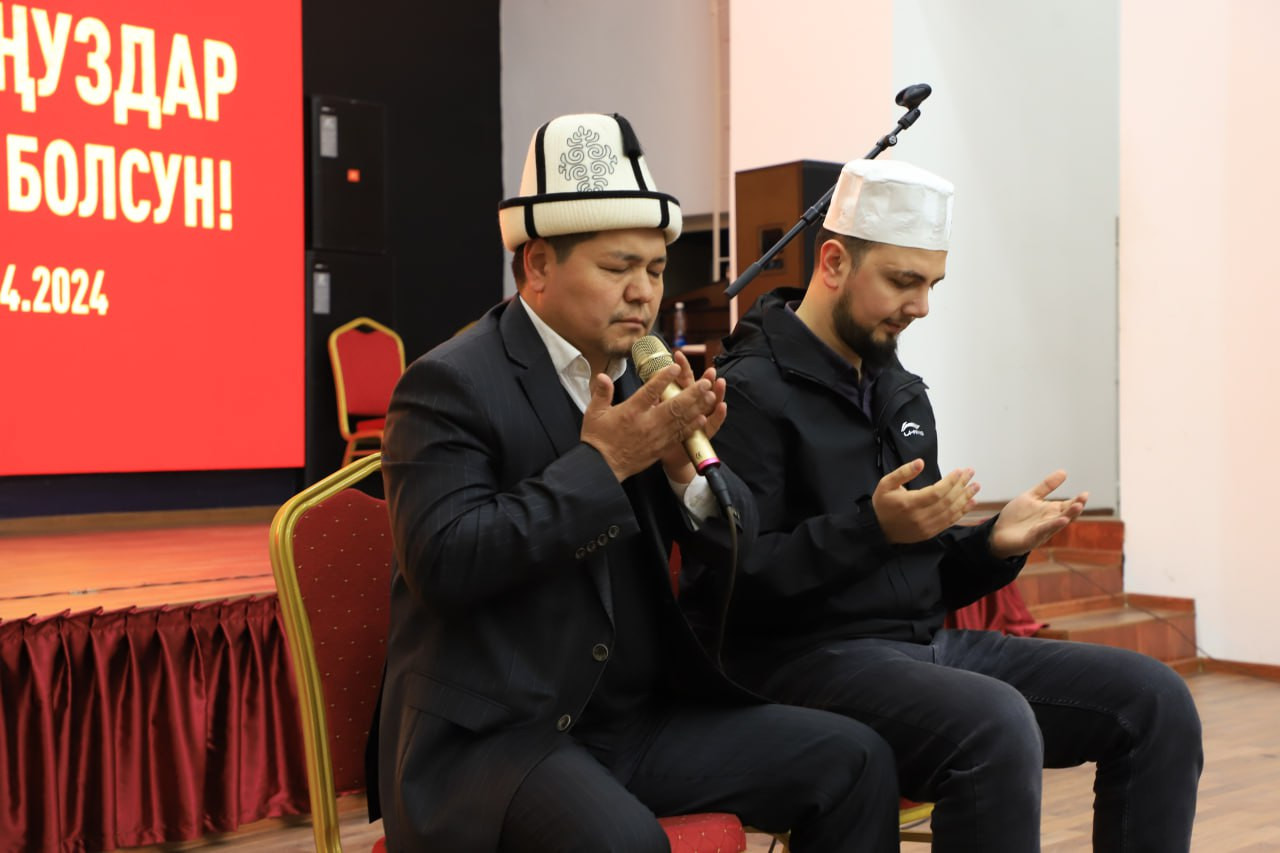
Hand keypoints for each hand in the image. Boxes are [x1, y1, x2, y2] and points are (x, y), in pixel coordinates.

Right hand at [580, 350, 720, 481]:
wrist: (603, 468)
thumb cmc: (598, 440)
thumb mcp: (594, 413)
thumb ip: (601, 393)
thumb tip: (602, 376)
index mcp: (630, 412)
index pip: (650, 391)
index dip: (664, 378)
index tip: (675, 367)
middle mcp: (647, 423)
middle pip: (674, 406)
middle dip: (692, 393)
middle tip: (705, 382)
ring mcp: (656, 437)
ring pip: (681, 420)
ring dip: (697, 407)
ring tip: (710, 396)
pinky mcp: (660, 448)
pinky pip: (679, 435)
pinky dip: (692, 426)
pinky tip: (702, 418)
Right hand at [871, 459, 978, 543]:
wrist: (879, 529)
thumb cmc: (883, 504)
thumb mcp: (886, 484)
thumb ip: (903, 472)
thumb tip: (920, 462)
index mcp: (910, 503)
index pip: (937, 492)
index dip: (951, 481)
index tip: (960, 471)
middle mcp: (921, 517)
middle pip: (947, 500)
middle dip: (962, 485)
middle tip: (971, 473)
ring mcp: (927, 527)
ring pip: (952, 511)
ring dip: (966, 498)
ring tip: (976, 486)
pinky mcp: (931, 533)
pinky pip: (950, 521)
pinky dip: (962, 512)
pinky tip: (970, 502)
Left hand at [988, 470, 1088, 558]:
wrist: (999, 533)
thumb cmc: (1017, 516)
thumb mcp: (1031, 497)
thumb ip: (1046, 486)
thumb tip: (1064, 472)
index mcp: (1051, 511)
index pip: (1068, 506)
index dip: (1077, 501)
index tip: (1085, 494)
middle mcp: (1050, 522)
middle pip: (1066, 515)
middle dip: (1074, 509)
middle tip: (1082, 500)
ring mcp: (1042, 531)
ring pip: (1057, 524)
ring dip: (1066, 517)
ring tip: (1076, 508)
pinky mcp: (1032, 539)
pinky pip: (1042, 531)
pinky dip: (1052, 526)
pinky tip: (1060, 520)